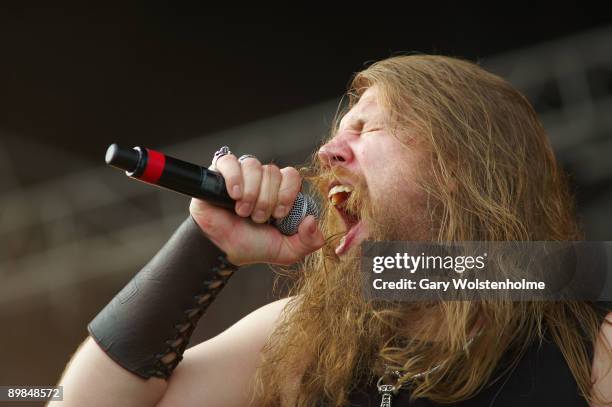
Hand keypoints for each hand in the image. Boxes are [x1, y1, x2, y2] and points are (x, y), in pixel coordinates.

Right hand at [189, 154, 324, 265]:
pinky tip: (233, 196)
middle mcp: (262, 179)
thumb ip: (308, 241)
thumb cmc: (251, 246)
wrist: (222, 249)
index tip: (278, 214)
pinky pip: (229, 161)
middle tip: (257, 218)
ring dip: (250, 193)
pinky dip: (234, 179)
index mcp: (280, 191)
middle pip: (273, 171)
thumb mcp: (286, 250)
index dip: (287, 193)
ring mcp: (241, 174)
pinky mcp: (219, 173)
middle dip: (266, 200)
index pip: (292, 175)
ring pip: (253, 166)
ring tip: (242, 211)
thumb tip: (312, 220)